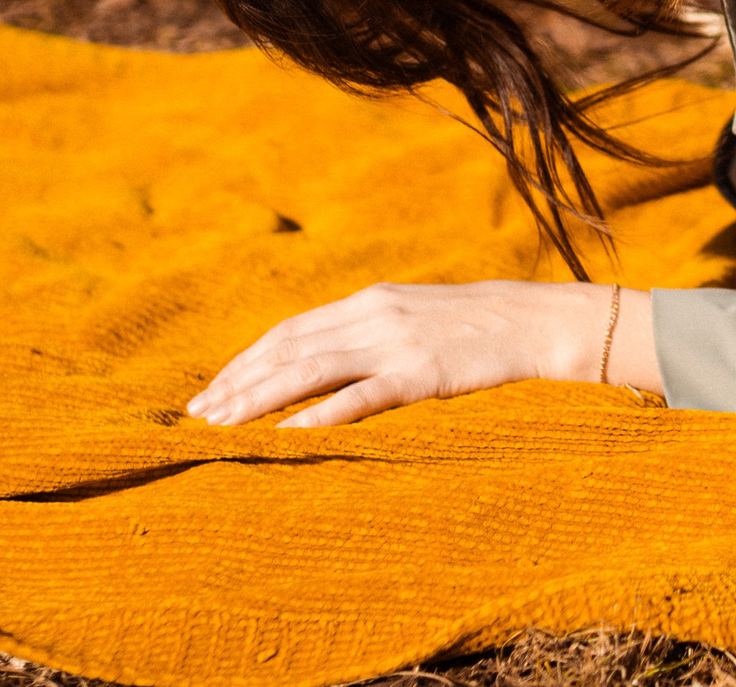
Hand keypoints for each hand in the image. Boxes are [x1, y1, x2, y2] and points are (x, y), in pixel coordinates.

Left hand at [183, 279, 659, 427]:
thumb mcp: (417, 317)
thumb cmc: (480, 325)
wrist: (538, 320)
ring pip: (309, 370)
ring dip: (259, 399)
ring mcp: (396, 343)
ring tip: (222, 426)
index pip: (290, 330)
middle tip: (198, 415)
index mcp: (370, 299)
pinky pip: (359, 398)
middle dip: (237, 382)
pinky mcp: (420, 372)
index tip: (211, 390)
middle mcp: (373, 314)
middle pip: (288, 348)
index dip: (245, 360)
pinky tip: (285, 435)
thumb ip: (372, 332)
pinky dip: (317, 416)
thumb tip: (327, 360)